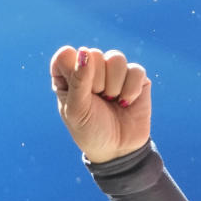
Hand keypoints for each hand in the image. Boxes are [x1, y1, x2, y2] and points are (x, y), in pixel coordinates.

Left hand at [49, 46, 151, 162]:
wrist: (117, 149)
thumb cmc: (90, 131)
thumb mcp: (77, 110)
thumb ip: (78, 80)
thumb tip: (84, 51)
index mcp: (67, 77)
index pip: (65, 55)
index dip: (72, 69)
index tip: (77, 90)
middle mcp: (90, 70)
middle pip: (93, 54)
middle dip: (96, 81)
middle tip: (97, 99)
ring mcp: (113, 72)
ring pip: (116, 57)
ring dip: (114, 85)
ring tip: (111, 100)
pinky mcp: (135, 77)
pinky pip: (135, 69)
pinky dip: (130, 89)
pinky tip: (126, 103)